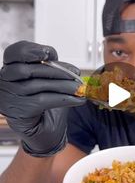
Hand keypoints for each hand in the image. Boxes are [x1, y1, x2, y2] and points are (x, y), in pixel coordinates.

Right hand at [0, 40, 84, 156]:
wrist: (43, 133)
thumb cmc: (45, 106)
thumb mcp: (48, 82)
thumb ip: (53, 71)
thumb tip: (71, 69)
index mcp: (10, 70)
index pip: (14, 53)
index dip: (31, 50)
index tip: (50, 54)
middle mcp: (4, 82)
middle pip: (29, 69)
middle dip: (57, 71)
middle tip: (75, 74)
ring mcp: (9, 98)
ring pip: (38, 85)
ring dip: (64, 86)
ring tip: (79, 88)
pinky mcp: (18, 112)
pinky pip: (44, 100)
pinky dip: (64, 99)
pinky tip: (77, 99)